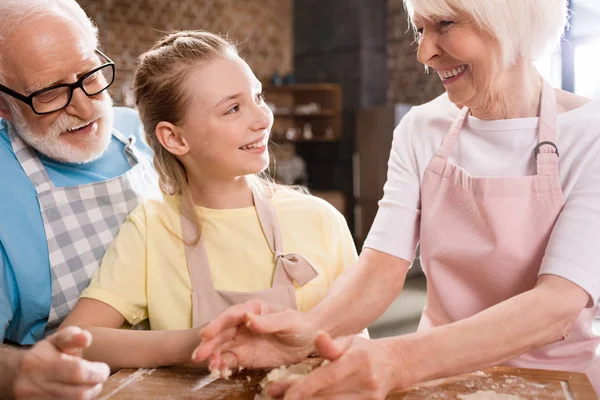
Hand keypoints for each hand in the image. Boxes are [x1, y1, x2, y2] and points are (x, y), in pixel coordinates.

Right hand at [13, 326, 109, 399]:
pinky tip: (77, 391)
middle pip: (78, 393)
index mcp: (38, 363)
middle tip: (97, 377)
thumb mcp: (56, 341)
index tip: (103, 369)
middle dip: (94, 385)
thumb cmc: (43, 355)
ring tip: (88, 384)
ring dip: (88, 394)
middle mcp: (33, 386)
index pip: (76, 372)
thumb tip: (86, 338)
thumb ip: (72, 336)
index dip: (96, 372)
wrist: (14, 375)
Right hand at [192, 299, 316, 371]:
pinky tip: (219, 371)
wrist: (308, 341)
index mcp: (253, 309)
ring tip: (209, 367)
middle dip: (209, 343)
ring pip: (222, 347)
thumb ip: (268, 321)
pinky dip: (222, 365)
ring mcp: (242, 340)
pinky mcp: (244, 356)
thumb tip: (248, 319)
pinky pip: (229, 360)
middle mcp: (243, 324)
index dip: (217, 324)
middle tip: (199, 355)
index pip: (231, 315)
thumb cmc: (299, 325)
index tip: (206, 333)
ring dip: (213, 356)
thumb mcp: (288, 321)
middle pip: (221, 332)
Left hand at [269, 332, 404, 399]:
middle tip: (273, 395)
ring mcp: (368, 399)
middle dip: (297, 398)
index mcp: (357, 360)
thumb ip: (331, 345)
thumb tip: (318, 338)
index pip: (326, 377)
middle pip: (324, 397)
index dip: (301, 387)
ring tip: (285, 399)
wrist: (394, 366)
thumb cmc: (365, 351)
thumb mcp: (350, 340)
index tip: (280, 392)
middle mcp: (364, 382)